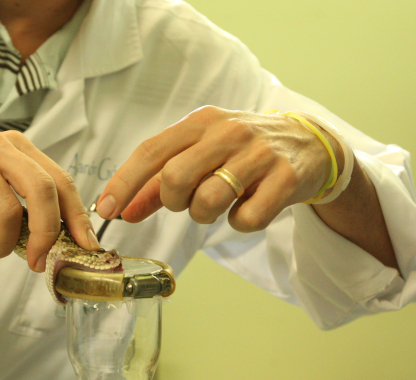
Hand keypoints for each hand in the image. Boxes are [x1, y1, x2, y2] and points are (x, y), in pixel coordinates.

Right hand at [0, 129, 98, 271]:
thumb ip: (22, 203)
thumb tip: (62, 240)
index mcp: (12, 145)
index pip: (59, 179)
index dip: (76, 216)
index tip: (86, 246)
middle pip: (43, 191)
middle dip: (47, 234)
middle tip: (38, 262)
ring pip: (9, 214)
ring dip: (0, 246)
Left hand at [95, 106, 341, 230]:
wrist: (309, 143)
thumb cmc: (241, 152)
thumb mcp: (200, 155)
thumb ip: (159, 186)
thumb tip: (121, 211)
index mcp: (201, 122)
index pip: (152, 151)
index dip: (125, 183)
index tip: (106, 210)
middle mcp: (228, 132)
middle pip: (175, 177)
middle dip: (173, 202)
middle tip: (186, 203)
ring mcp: (259, 153)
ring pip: (208, 200)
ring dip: (205, 214)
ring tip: (220, 203)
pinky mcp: (286, 178)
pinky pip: (246, 218)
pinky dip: (240, 222)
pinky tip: (248, 207)